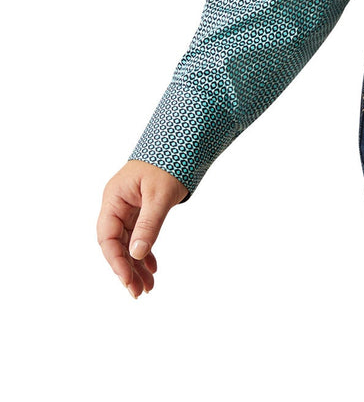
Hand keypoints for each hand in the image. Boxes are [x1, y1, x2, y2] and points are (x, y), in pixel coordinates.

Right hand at [98, 160, 189, 298]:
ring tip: (147, 287)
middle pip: (117, 244)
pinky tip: (151, 268)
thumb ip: (149, 224)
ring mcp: (129, 207)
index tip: (127, 280)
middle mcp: (117, 204)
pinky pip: (139, 234)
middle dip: (127, 268)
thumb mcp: (160, 195)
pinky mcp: (141, 209)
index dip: (116, 261)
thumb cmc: (170, 163)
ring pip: (128, 242)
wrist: (184, 142)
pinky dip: (145, 251)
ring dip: (136, 264)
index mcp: (114, 198)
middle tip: (138, 292)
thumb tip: (136, 254)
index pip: (107, 237)